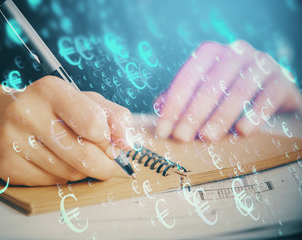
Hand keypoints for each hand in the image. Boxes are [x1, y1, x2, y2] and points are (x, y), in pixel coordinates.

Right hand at [0, 76, 132, 185]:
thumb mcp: (85, 101)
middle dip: (104, 164)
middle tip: (107, 162)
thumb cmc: (52, 108)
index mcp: (50, 90)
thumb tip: (127, 143)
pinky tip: (53, 161)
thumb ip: (115, 116)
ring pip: (70, 173)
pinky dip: (62, 176)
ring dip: (82, 170)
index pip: (94, 124)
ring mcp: (12, 141)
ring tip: (73, 154)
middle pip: (84, 156)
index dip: (108, 139)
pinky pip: (52, 182)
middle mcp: (26, 113)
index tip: (109, 141)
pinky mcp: (6, 166)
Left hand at [155, 40, 300, 141]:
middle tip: (182, 138)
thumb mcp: (204, 89)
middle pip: (210, 85)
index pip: (187, 78)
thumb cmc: (228, 91)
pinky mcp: (282, 79)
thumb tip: (157, 106)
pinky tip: (243, 132)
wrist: (271, 89)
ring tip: (208, 138)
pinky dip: (255, 114)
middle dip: (193, 114)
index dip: (173, 106)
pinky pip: (269, 96)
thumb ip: (182, 96)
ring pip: (238, 91)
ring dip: (221, 116)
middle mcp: (235, 53)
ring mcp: (260, 64)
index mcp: (211, 53)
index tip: (163, 131)